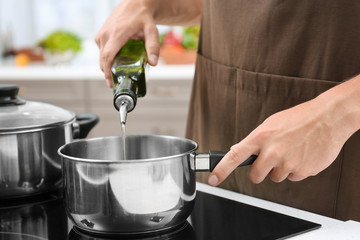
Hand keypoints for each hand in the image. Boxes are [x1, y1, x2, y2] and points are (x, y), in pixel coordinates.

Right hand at [95, 0, 159, 87]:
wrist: (134, 4)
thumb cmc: (143, 17)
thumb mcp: (152, 31)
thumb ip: (153, 47)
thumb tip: (153, 62)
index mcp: (117, 34)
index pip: (108, 56)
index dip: (108, 71)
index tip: (111, 82)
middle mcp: (106, 34)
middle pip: (103, 59)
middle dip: (108, 73)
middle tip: (116, 84)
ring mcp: (101, 34)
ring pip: (101, 56)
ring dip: (107, 66)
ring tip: (118, 75)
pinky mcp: (100, 35)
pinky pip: (102, 51)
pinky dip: (107, 58)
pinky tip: (117, 62)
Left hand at [208, 86, 359, 185]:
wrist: (328, 117)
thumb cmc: (299, 118)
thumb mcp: (271, 124)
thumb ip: (255, 140)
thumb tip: (238, 150)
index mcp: (261, 137)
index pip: (234, 156)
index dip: (221, 170)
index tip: (213, 180)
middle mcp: (272, 152)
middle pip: (255, 176)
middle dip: (260, 171)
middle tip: (270, 159)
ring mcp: (287, 163)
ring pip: (276, 178)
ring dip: (281, 169)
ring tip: (292, 151)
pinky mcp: (302, 171)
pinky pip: (293, 177)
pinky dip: (296, 169)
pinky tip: (302, 155)